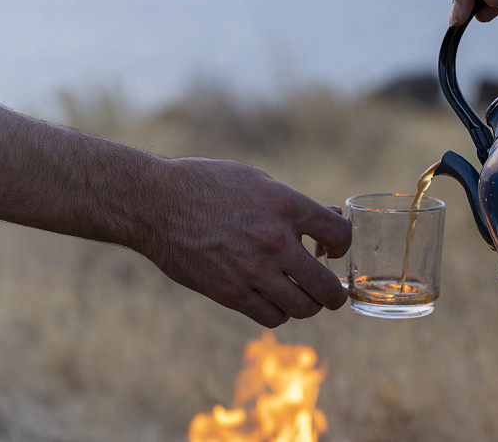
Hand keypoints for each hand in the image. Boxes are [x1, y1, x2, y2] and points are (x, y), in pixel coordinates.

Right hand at [136, 157, 350, 327]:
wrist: (155, 202)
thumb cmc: (206, 185)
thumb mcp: (257, 180)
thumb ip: (294, 203)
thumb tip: (329, 219)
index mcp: (286, 206)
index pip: (340, 236)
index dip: (343, 245)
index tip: (332, 250)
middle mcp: (275, 240)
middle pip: (327, 287)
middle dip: (334, 293)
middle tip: (331, 294)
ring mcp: (253, 270)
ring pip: (303, 308)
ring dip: (306, 305)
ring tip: (299, 296)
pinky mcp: (230, 293)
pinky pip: (271, 317)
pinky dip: (277, 313)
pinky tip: (271, 300)